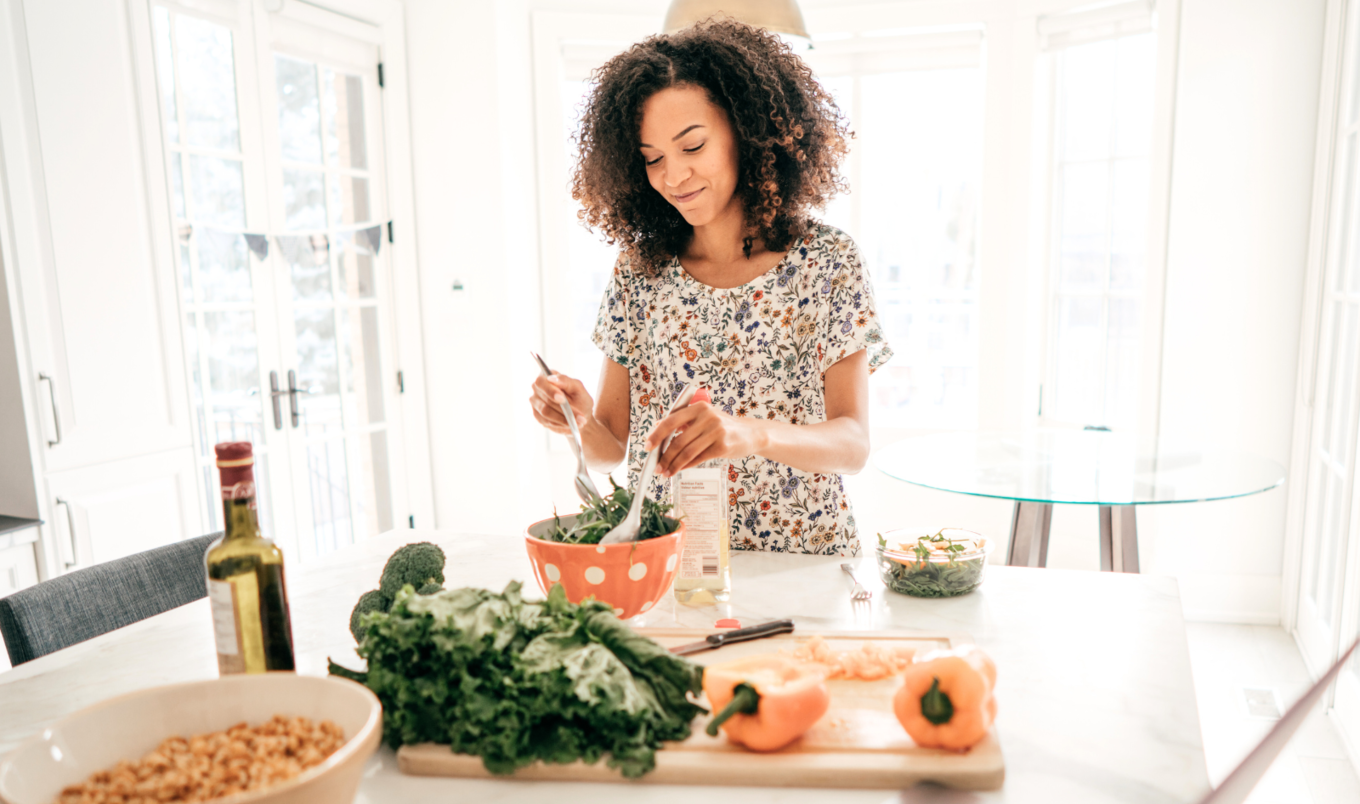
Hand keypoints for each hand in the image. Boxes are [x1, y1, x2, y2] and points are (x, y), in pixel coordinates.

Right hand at [529, 372, 594, 434]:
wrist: (579, 416)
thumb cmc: (579, 399)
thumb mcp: (578, 388)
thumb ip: (566, 381)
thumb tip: (552, 378)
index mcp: (546, 377)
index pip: (541, 382)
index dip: (551, 391)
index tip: (562, 398)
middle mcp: (538, 389)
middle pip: (544, 399)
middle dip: (562, 408)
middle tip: (577, 415)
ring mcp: (536, 403)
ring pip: (546, 412)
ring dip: (564, 418)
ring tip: (580, 422)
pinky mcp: (538, 416)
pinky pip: (547, 422)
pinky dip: (561, 424)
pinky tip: (571, 425)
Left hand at [647, 401, 762, 477]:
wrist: (751, 434)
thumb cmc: (723, 427)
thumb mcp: (705, 418)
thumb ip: (684, 422)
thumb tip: (657, 429)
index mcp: (699, 407)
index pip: (671, 421)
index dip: (657, 435)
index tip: (647, 447)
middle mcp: (707, 417)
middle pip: (678, 441)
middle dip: (664, 457)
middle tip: (656, 467)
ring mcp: (716, 432)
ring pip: (687, 452)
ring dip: (673, 465)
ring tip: (665, 473)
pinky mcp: (722, 446)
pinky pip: (698, 459)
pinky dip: (686, 466)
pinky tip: (679, 470)